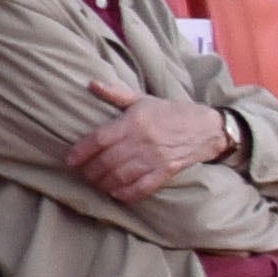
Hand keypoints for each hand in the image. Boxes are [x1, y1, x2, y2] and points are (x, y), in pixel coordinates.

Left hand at [71, 76, 234, 198]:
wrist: (207, 127)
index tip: (70, 160)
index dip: (81, 151)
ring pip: (120, 176)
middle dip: (90, 171)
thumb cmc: (170, 112)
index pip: (99, 139)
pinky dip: (126, 193)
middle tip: (83, 174)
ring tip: (97, 183)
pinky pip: (142, 187)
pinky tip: (116, 193)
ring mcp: (155, 158)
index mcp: (134, 122)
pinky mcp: (166, 171)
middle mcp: (142, 141)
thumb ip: (116, 93)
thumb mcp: (143, 99)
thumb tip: (91, 83)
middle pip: (106, 161)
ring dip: (104, 183)